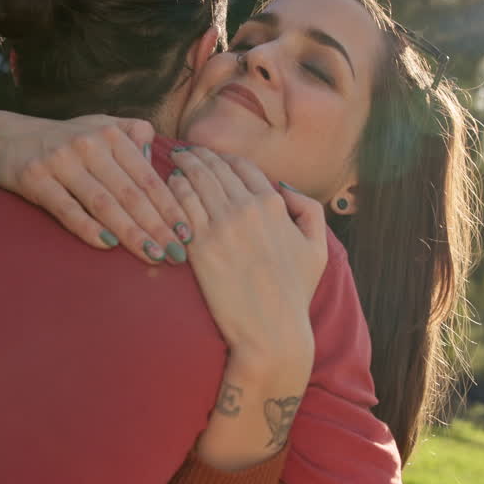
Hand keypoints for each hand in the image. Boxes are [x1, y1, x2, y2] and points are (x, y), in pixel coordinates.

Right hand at [0, 113, 190, 264]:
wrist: (5, 138)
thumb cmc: (64, 139)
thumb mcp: (99, 127)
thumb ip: (133, 135)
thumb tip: (160, 157)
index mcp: (110, 134)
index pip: (147, 177)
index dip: (170, 206)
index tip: (188, 233)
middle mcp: (88, 144)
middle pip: (130, 194)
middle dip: (157, 226)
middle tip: (177, 254)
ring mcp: (61, 161)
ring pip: (103, 203)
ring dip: (130, 232)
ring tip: (152, 256)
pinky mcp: (35, 178)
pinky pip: (66, 208)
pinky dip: (88, 227)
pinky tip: (107, 246)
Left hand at [167, 146, 328, 467]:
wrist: (271, 331)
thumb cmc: (295, 293)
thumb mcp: (317, 248)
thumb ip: (309, 209)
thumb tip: (283, 186)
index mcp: (273, 205)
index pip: (243, 166)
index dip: (225, 158)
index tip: (213, 157)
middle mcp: (245, 209)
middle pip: (215, 169)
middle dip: (199, 156)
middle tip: (186, 151)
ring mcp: (220, 227)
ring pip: (194, 182)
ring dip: (183, 168)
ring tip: (174, 162)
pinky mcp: (198, 247)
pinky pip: (180, 207)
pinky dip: (172, 192)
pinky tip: (166, 189)